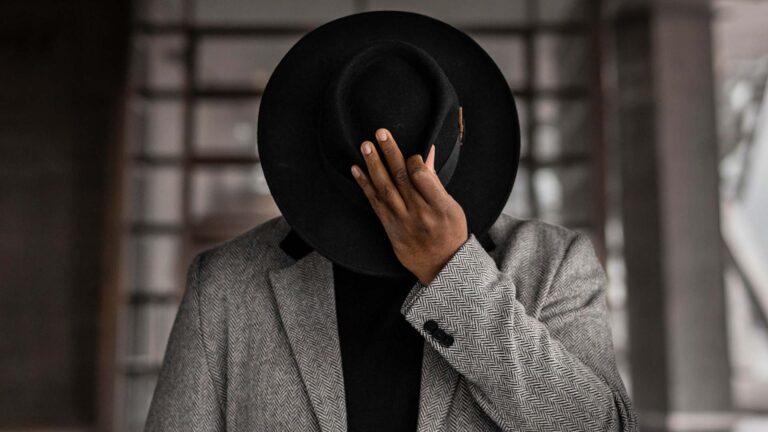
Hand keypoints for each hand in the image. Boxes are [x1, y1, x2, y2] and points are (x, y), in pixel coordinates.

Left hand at [350, 128, 468, 285]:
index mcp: (440, 206)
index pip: (422, 176)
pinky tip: (357, 170)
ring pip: (385, 188)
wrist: (440, 265)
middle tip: (380, 133)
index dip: (413, 160)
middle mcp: (420, 213)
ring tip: (365, 146)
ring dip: (373, 165)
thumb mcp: (451, 206)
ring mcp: (403, 221)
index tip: (411, 154)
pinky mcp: (390, 228)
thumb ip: (435, 181)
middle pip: (401, 178)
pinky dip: (365, 185)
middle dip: (389, 153)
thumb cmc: (450, 232)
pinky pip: (375, 203)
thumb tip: (426, 153)